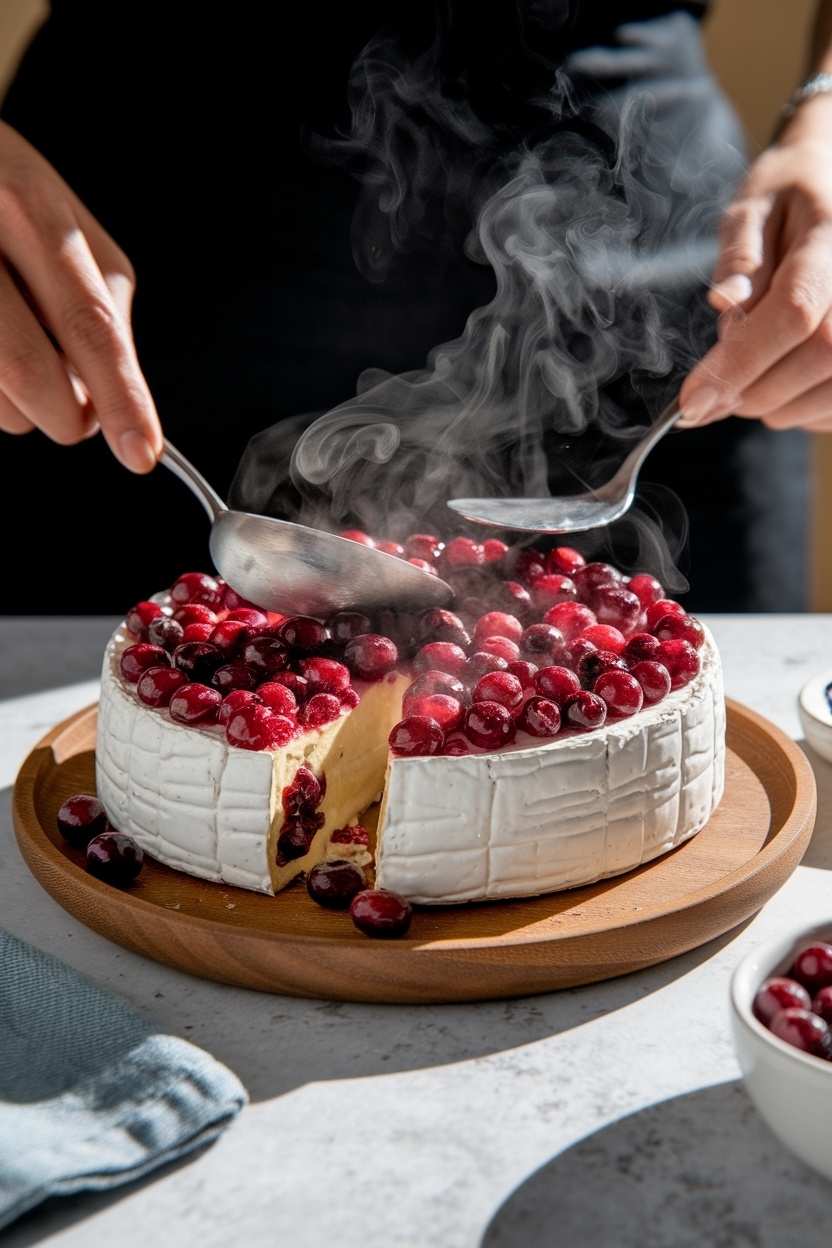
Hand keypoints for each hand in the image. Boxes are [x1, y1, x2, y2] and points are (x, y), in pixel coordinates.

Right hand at [0, 121, 160, 470]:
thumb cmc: (2, 192)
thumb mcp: (63, 219)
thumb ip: (101, 302)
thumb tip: (115, 394)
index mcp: (27, 206)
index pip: (88, 324)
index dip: (120, 397)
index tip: (142, 453)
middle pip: (33, 376)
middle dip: (69, 415)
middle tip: (77, 405)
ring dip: (20, 404)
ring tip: (12, 340)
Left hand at [679, 93, 831, 432]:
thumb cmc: (790, 194)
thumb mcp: (753, 208)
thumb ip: (739, 256)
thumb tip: (725, 301)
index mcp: (831, 238)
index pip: (794, 312)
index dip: (741, 363)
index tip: (692, 400)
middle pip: (820, 357)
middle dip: (755, 389)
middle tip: (714, 392)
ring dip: (779, 406)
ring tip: (748, 382)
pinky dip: (804, 410)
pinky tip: (780, 387)